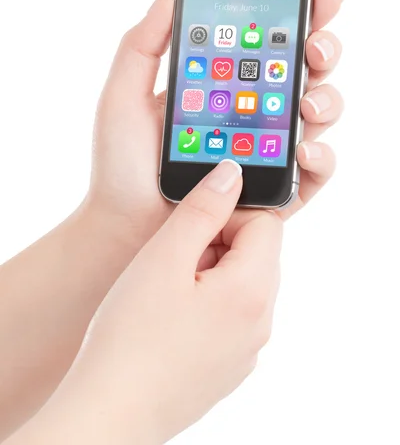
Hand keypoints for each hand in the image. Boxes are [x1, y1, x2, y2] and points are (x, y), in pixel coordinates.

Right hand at [26, 161, 281, 443]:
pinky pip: (232, 316)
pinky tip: (170, 318)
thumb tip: (233, 173)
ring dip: (211, 272)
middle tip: (173, 258)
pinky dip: (208, 303)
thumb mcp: (165, 257)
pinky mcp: (230, 367)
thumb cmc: (131, 336)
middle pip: (256, 254)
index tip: (190, 225)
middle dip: (218, 242)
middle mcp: (261, 323)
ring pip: (243, 285)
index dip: (228, 213)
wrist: (111, 414)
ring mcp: (247, 350)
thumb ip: (203, 209)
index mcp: (253, 291)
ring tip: (167, 289)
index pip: (266, 224)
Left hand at [88, 0, 343, 250]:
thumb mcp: (123, 94)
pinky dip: (321, 158)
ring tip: (306, 102)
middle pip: (304, 73)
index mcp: (224, 85)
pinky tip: (304, 150)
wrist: (126, 225)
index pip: (268, 43)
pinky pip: (315, 172)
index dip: (298, 16)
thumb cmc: (121, 165)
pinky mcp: (276, 190)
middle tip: (313, 46)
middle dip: (322, 50)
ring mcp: (268, 151)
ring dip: (326, 100)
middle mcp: (252, 113)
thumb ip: (143, 43)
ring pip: (318, 116)